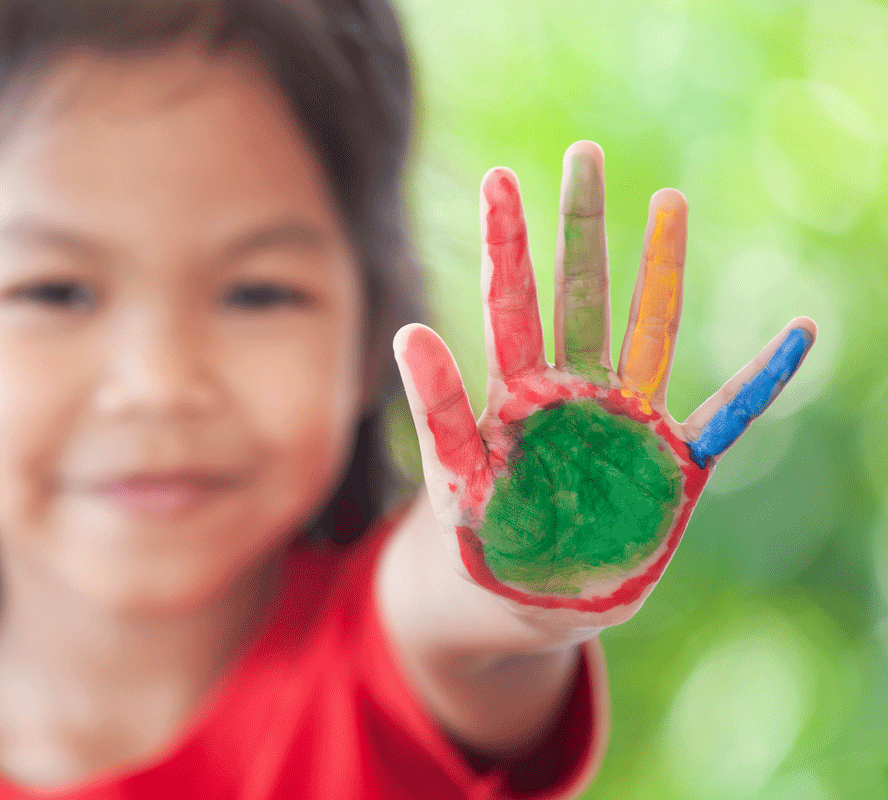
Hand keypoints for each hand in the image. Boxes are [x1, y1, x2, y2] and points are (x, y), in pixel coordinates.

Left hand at [393, 141, 816, 628]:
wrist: (527, 601)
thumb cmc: (486, 541)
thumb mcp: (456, 482)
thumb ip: (441, 414)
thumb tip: (407, 328)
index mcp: (516, 398)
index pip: (510, 306)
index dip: (508, 244)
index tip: (500, 179)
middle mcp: (573, 395)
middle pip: (579, 296)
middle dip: (580, 228)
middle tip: (583, 156)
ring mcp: (625, 424)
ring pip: (648, 334)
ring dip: (660, 272)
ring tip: (669, 201)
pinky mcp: (671, 466)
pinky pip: (726, 417)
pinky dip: (761, 380)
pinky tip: (796, 335)